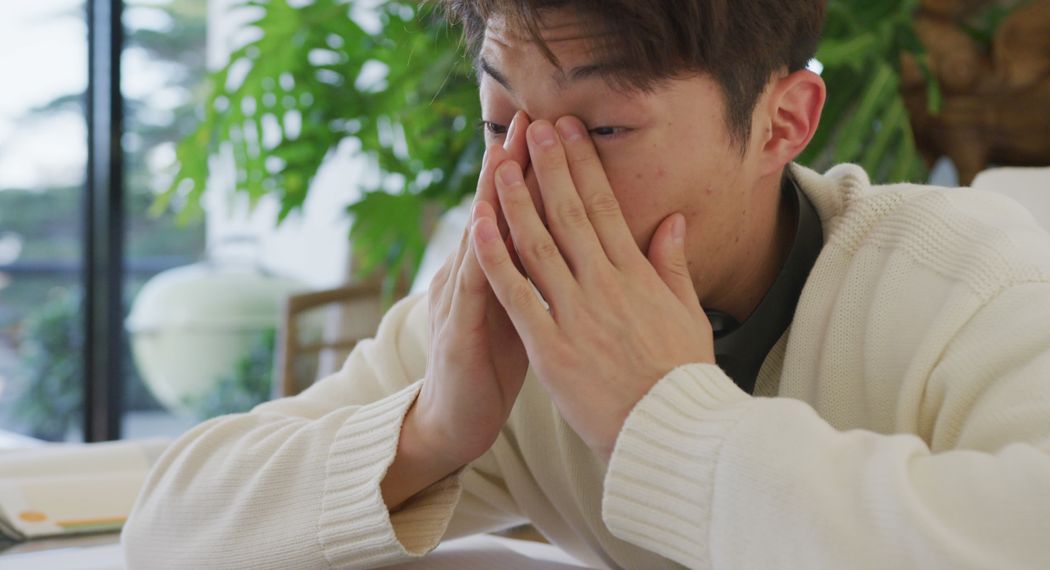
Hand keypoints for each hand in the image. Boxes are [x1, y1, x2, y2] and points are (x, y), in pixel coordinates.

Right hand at [412, 112, 532, 468]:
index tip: (556, 131)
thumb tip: (570, 238)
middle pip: (495, 213)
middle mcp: (470, 276)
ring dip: (490, 197)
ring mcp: (458, 300)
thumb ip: (538, 273)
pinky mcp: (456, 331)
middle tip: (529, 119)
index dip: (534, 173)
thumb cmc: (492, 365)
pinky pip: (468, 288)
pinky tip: (479, 225)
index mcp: (493, 272)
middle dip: (512, 166)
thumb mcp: (522, 311)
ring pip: (478, 239)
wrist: (454, 420)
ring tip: (503, 154)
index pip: (516, 214)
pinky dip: (476, 254)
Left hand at [471, 117, 714, 461]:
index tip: (570, 131)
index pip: (605, 207)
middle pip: (570, 213)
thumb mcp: (688, 314)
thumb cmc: (681, 376)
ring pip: (538, 244)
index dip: (584, 165)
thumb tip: (672, 221)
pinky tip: (477, 225)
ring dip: (516, 199)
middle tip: (534, 125)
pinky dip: (495, 258)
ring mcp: (576, 313)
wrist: (670, 430)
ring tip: (500, 162)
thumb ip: (674, 265)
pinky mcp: (550, 347)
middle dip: (550, 165)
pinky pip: (516, 294)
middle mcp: (605, 284)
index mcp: (637, 274)